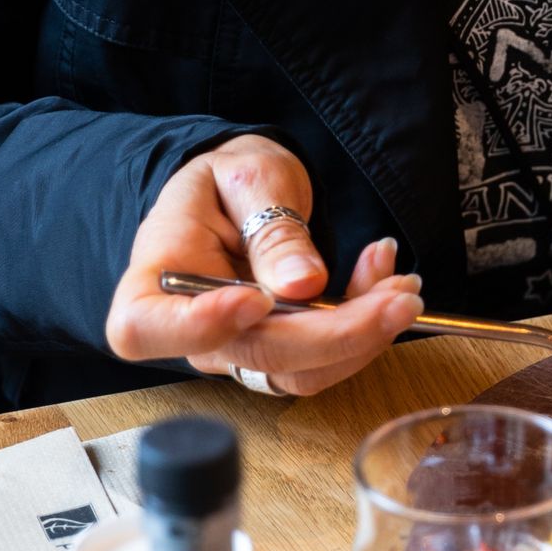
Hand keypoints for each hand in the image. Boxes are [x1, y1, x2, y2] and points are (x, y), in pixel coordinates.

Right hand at [106, 136, 423, 396]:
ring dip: (367, 334)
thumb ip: (271, 226)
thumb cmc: (228, 182)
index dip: (203, 326)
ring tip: (402, 283)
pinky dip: (367, 328)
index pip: (149, 328)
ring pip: (304, 371)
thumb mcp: (248, 179)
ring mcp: (238, 353)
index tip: (257, 299)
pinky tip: (386, 282)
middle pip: (258, 355)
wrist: (242, 196)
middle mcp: (193, 332)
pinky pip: (327, 362)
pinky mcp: (281, 358)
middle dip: (340, 332)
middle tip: (399, 294)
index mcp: (155, 281)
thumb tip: (303, 283)